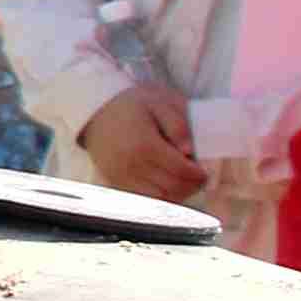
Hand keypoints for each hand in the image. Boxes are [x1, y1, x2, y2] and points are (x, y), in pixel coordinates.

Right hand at [74, 82, 202, 202]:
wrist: (95, 112)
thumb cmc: (131, 105)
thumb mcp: (159, 102)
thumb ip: (178, 123)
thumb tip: (190, 149)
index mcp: (145, 144)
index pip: (181, 171)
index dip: (198, 174)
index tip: (205, 171)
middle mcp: (132, 165)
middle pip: (172, 187)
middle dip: (191, 186)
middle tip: (199, 177)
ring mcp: (122, 176)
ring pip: (160, 198)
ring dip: (178, 193)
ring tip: (185, 181)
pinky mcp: (116, 183)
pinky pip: (145, 199)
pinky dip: (160, 196)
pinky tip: (168, 185)